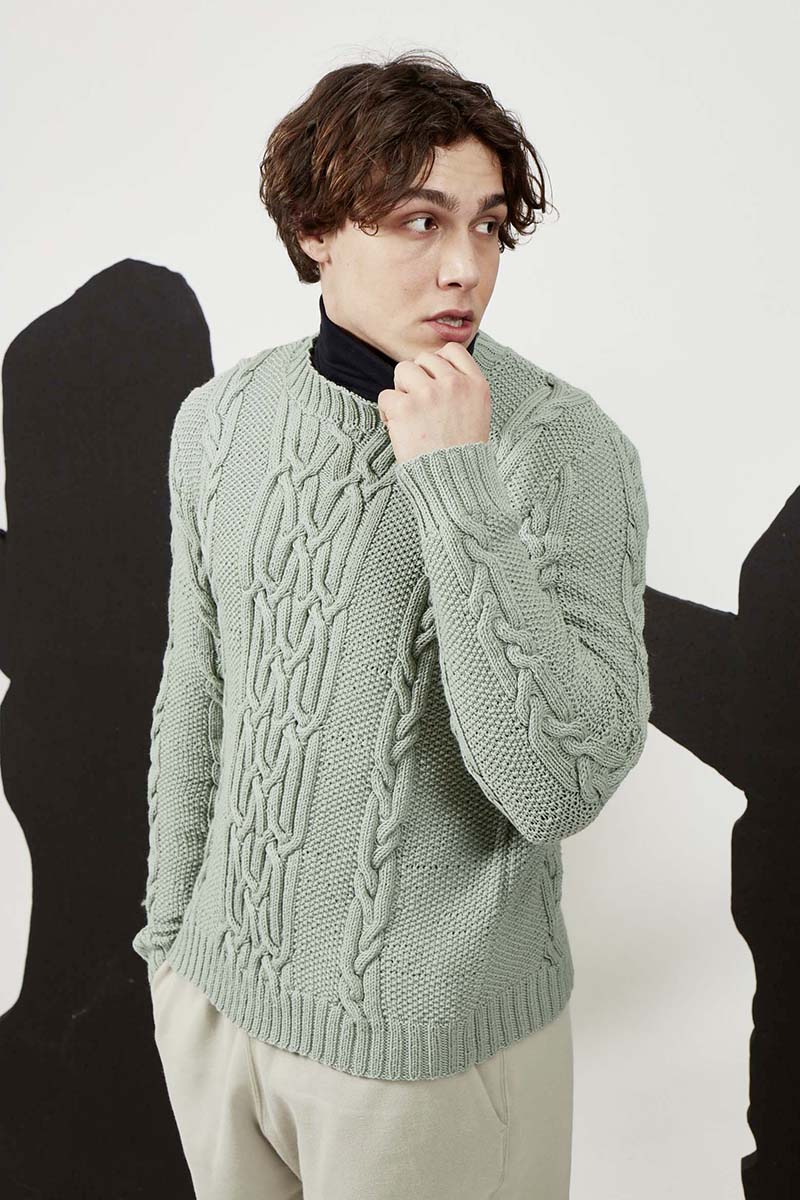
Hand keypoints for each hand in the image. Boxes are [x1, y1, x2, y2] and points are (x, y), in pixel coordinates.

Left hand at [377, 342, 490, 465]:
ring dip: (401, 390)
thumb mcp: (478, 413)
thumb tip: (437, 370)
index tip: (434, 382)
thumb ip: (463, 388)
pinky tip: (399, 427)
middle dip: (418, 378)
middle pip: (423, 359)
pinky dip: (387, 412)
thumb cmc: (462, 453)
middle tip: (421, 406)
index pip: (452, 351)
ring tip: (409, 414)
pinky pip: (385, 395)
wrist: (454, 482)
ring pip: (402, 371)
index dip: (438, 363)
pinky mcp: (405, 407)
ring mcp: (429, 393)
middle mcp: (454, 384)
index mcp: (475, 384)